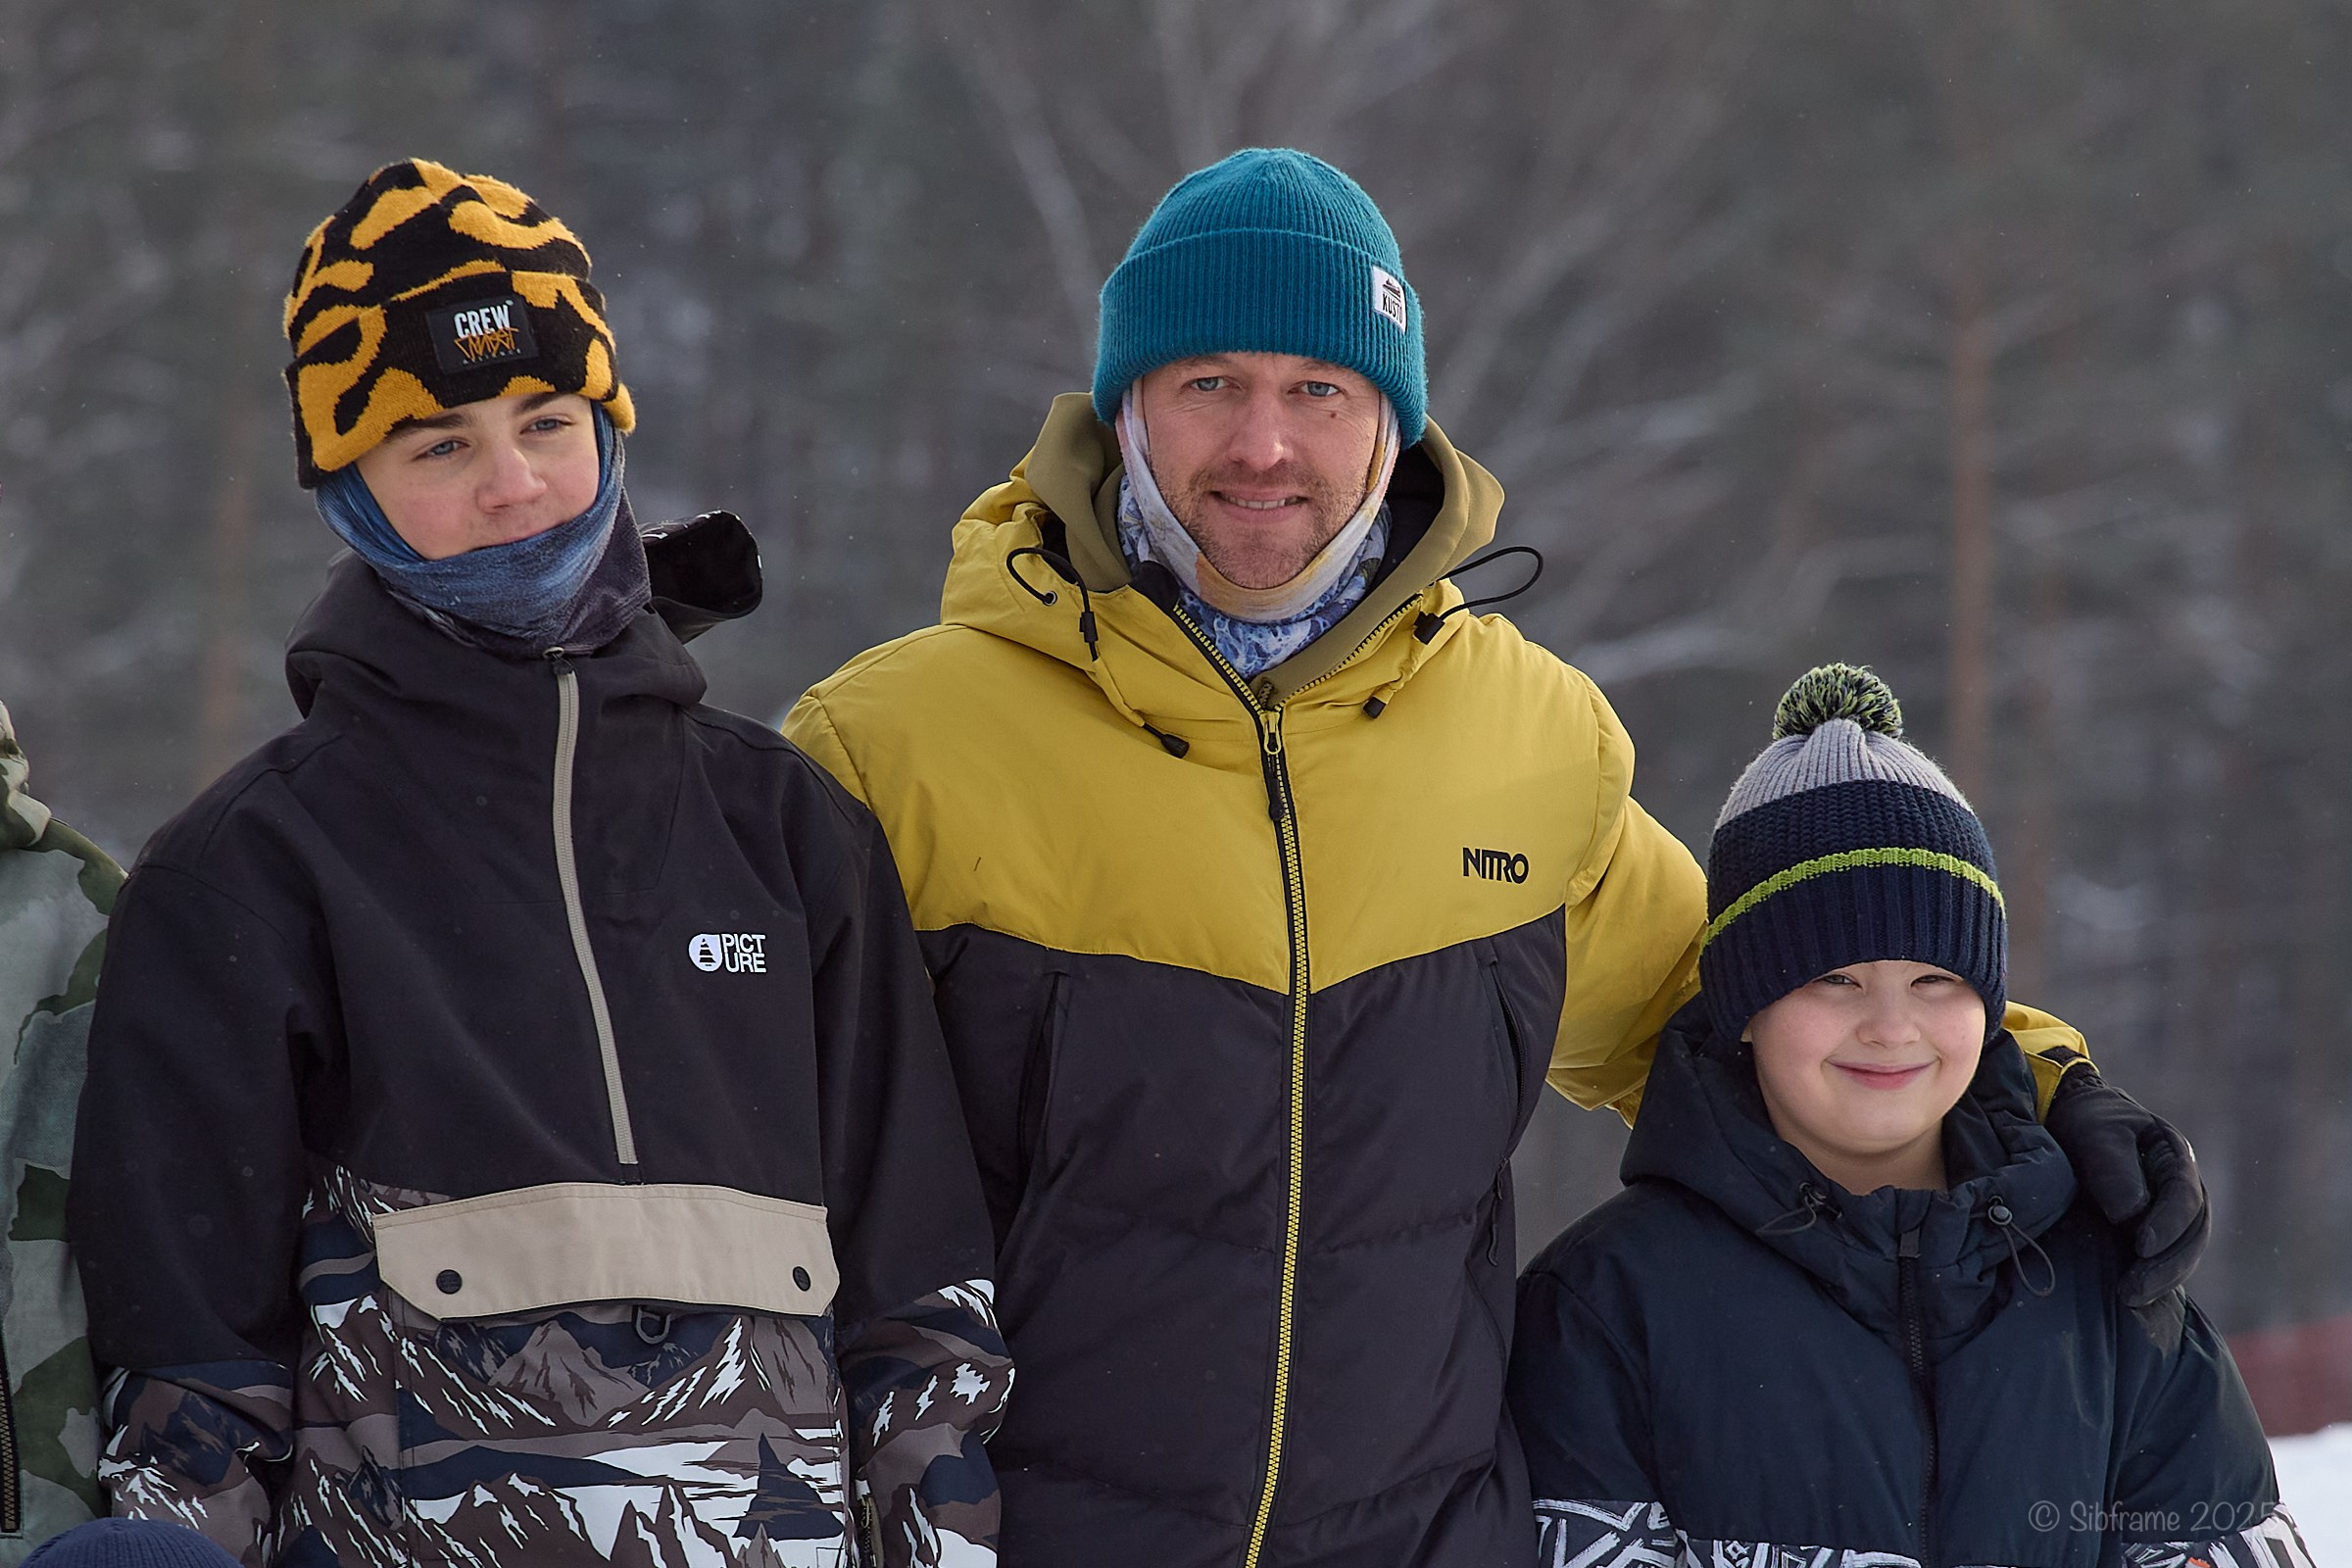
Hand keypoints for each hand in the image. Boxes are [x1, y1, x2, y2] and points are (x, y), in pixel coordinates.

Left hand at [2042, 1065, 2209, 1306]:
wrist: (2068, 1122)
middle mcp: (2182, 1190)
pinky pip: (2161, 1261)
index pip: (2185, 1197)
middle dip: (2168, 1265)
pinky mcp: (2151, 1233)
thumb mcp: (2096, 1134)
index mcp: (2175, 1159)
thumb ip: (2113, 1169)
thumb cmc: (2085, 1123)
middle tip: (2134, 1289)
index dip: (2168, 1225)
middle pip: (2192, 1233)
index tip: (2142, 1246)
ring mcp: (2169, 1214)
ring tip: (2130, 1298)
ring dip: (2161, 1280)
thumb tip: (2130, 1215)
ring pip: (2182, 1253)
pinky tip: (2133, 1300)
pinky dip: (2152, 1281)